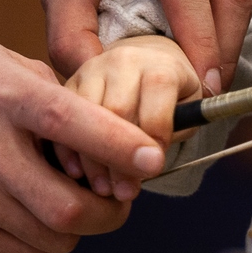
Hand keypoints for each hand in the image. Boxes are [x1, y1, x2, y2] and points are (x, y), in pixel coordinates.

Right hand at [0, 39, 164, 252]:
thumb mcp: (2, 62)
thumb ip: (58, 92)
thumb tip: (112, 125)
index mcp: (3, 98)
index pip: (72, 124)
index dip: (120, 145)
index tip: (152, 159)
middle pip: (69, 207)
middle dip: (111, 211)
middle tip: (120, 200)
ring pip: (54, 239)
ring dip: (81, 228)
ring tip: (79, 205)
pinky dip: (52, 245)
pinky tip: (45, 220)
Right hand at [62, 34, 201, 194]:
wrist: (145, 67)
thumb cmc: (172, 96)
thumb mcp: (188, 109)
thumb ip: (178, 130)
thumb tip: (151, 161)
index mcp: (159, 65)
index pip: (158, 89)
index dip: (156, 132)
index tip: (154, 165)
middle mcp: (123, 62)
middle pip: (117, 108)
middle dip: (122, 156)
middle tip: (126, 190)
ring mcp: (92, 71)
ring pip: (85, 115)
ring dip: (93, 159)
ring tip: (105, 188)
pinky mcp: (69, 85)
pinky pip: (63, 119)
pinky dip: (69, 150)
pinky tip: (79, 174)